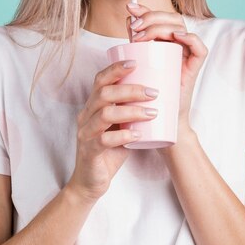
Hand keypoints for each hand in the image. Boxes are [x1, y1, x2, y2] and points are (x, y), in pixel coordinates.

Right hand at [68, 60, 159, 202]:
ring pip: (106, 114)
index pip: (100, 80)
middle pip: (104, 93)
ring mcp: (86, 134)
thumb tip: (158, 95)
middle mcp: (86, 116)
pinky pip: (105, 139)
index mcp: (92, 107)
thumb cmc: (108, 152)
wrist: (91, 182)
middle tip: (154, 92)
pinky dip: (124, 135)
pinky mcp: (90, 151)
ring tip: (152, 113)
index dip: (116, 69)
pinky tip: (138, 135)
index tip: (136, 62)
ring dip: (132, 111)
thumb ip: (131, 112)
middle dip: (131, 90)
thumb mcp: (120, 127)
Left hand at [125, 2, 207, 131]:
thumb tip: (129, 20)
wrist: (160, 116)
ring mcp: (187, 54)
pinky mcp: (195, 67)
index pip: (159, 16)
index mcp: (165, 40)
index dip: (146, 8)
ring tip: (142, 37)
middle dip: (150, 18)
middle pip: (170, 18)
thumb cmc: (148, 90)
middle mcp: (178, 43)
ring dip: (161, 27)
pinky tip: (175, 36)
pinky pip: (200, 48)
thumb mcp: (138, 62)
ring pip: (181, 28)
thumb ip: (135, 41)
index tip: (129, 7)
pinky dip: (190, 38)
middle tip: (134, 28)